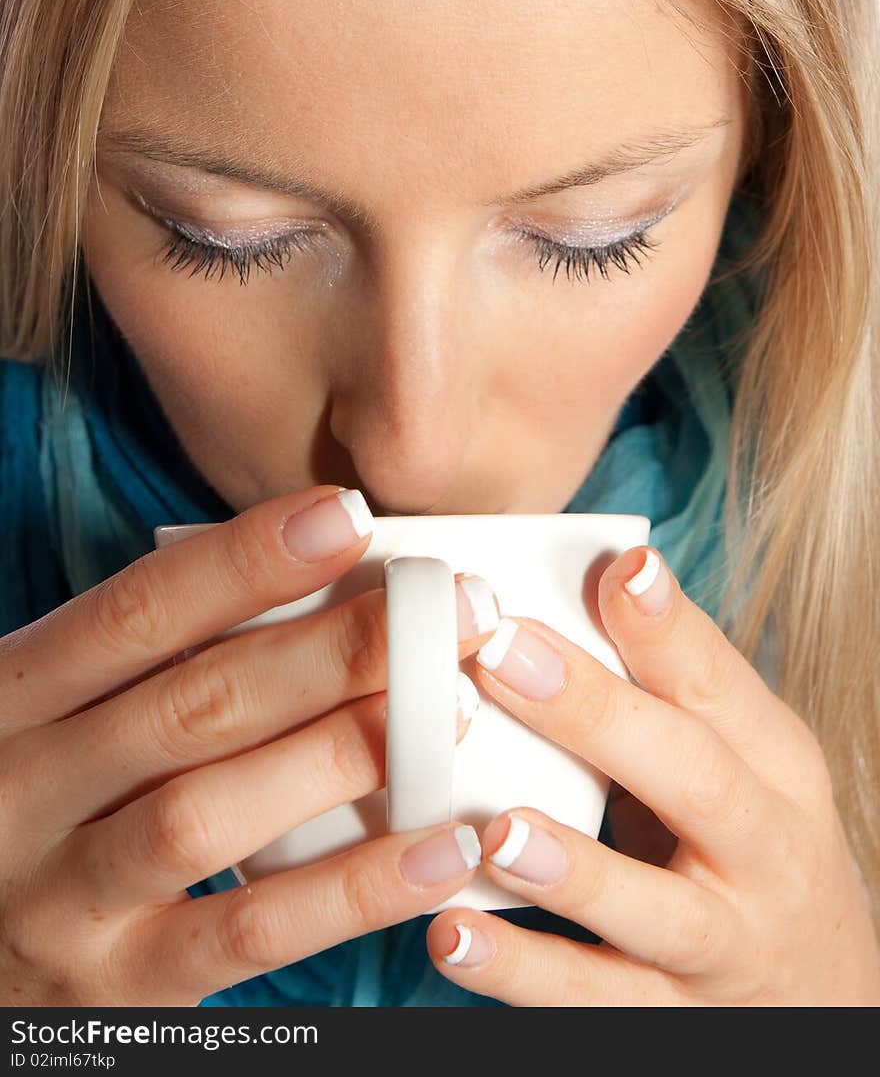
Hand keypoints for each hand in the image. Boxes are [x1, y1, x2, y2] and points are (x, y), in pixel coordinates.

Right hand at [0, 485, 492, 1004]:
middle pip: (191, 705)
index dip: (245, 560)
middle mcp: (26, 792)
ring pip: (208, 816)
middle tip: (443, 611)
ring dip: (338, 756)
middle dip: (331, 651)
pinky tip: (440, 851)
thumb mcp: (63, 717)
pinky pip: (248, 934)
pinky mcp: (119, 986)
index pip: (135, 614)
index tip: (350, 517)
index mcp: (14, 701)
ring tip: (446, 713)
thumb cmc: (40, 804)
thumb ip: (157, 666)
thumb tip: (325, 592)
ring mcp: (64, 898)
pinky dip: (352, 892)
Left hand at [426, 545, 879, 1005]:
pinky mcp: (672, 1022)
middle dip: (596, 714)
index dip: (671, 629)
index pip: (722, 686)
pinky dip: (522, 975)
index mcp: (772, 767)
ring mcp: (722, 946)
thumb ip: (667, 691)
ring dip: (572, 869)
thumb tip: (583, 578)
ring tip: (495, 830)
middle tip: (500, 655)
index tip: (620, 569)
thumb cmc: (754, 847)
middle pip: (693, 780)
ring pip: (653, 912)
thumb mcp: (741, 764)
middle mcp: (763, 852)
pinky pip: (594, 1004)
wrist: (827, 1004)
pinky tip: (452, 936)